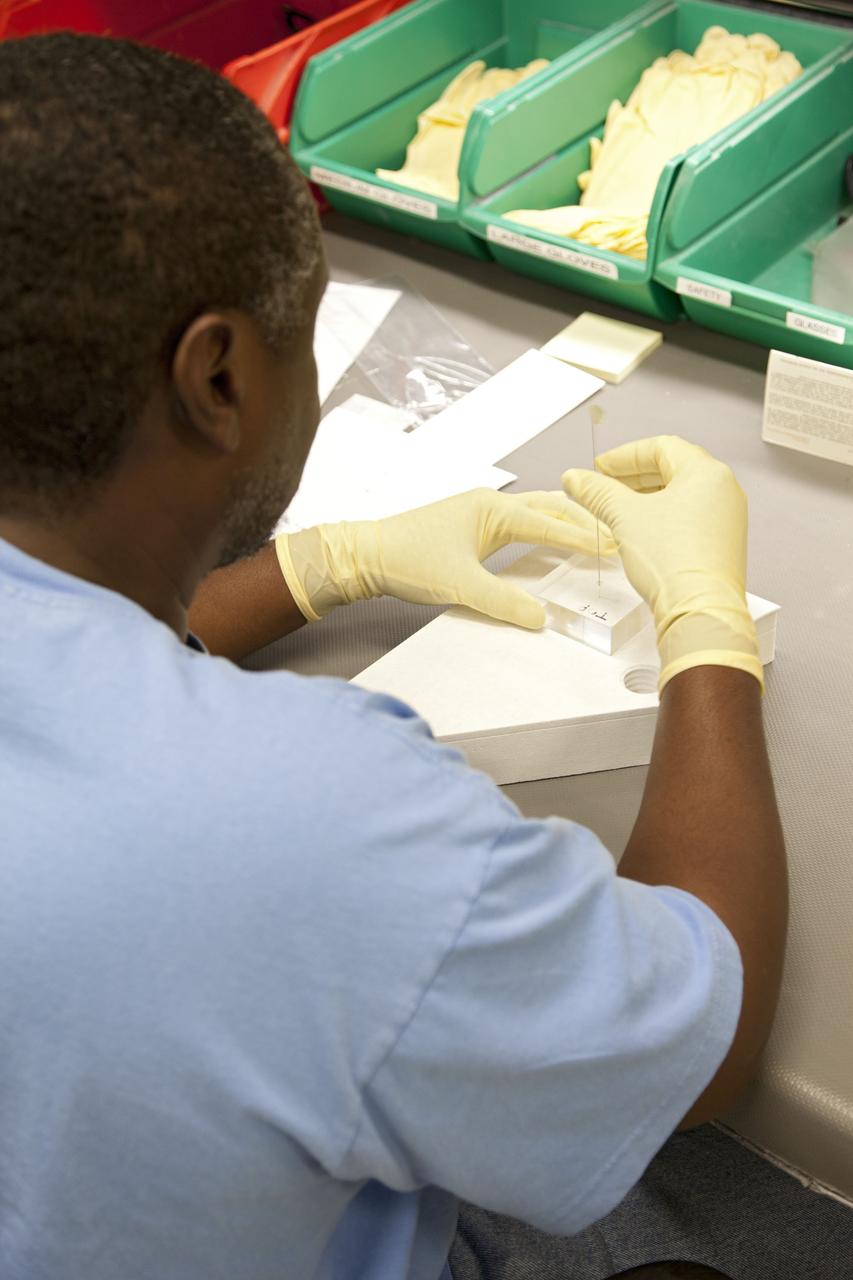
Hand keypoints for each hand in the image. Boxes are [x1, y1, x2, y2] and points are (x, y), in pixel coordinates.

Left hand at [275, 488, 613, 628]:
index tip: (617, 545)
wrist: (366, 556)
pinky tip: (551, 547)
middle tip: (618, 535)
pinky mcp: (472, 530)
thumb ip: (503, 601)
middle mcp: (491, 505)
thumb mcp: (460, 584)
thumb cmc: (407, 559)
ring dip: (565, 526)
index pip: (552, 523)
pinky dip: (543, 534)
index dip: (586, 538)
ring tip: (596, 537)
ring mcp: (481, 516)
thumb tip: (541, 618)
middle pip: (551, 510)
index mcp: (493, 509)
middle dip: (584, 523)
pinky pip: (520, 528)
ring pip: (536, 516)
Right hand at [562, 436, 761, 690]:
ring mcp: (727, 519)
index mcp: (706, 473)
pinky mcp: (722, 544)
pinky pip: (690, 518)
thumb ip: (597, 491)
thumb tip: (574, 477)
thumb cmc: (673, 562)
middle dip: (633, 476)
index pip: (661, 447)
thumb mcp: (624, 518)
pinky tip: (640, 532)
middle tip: (605, 487)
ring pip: (681, 494)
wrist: (700, 611)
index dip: (624, 456)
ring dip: (646, 497)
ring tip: (617, 511)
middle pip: (673, 468)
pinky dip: (663, 517)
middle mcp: (724, 490)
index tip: (600, 469)